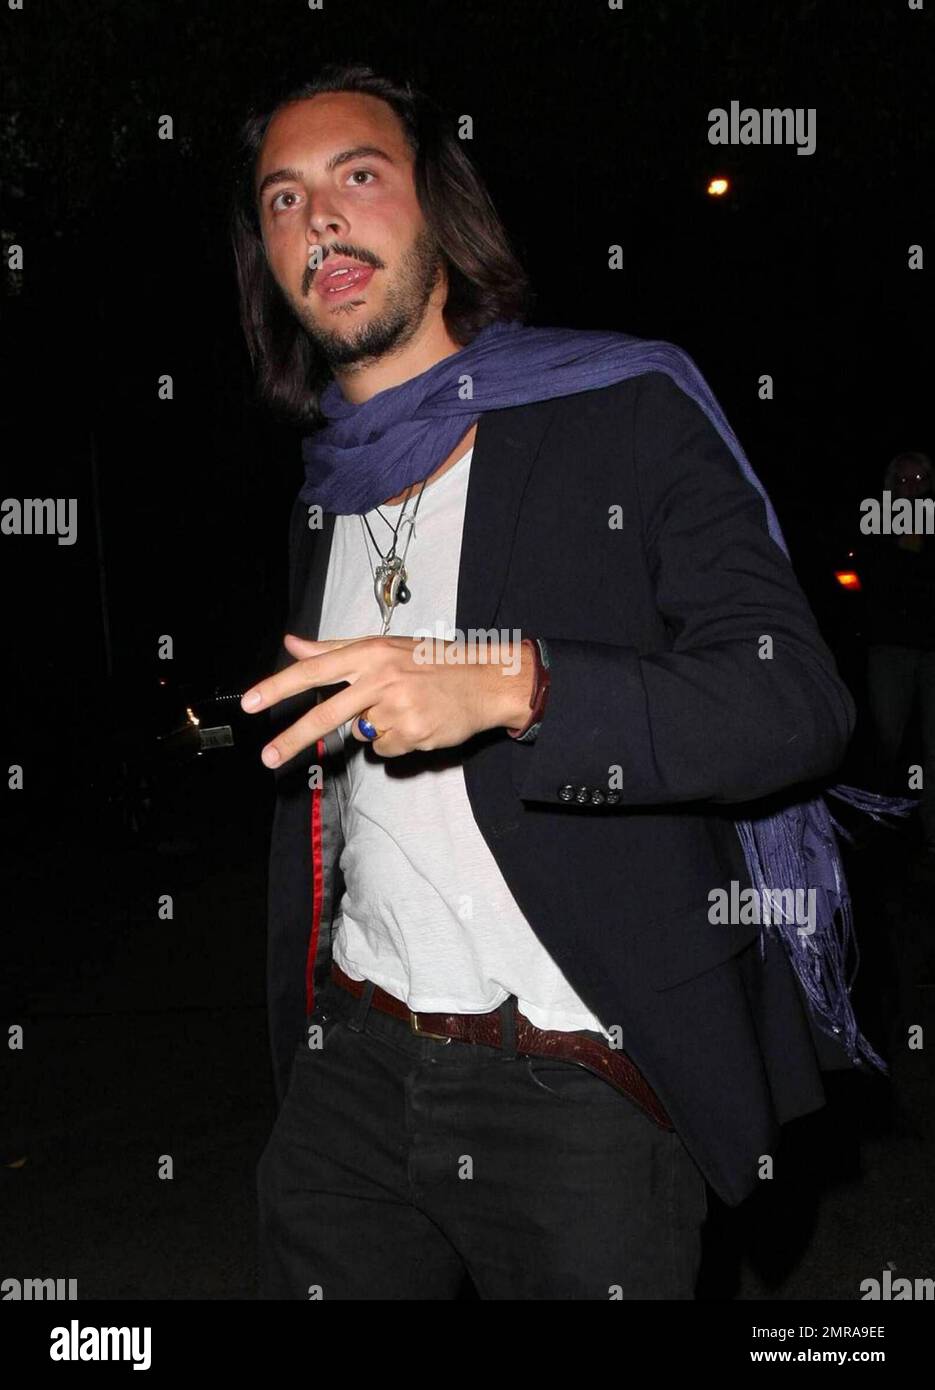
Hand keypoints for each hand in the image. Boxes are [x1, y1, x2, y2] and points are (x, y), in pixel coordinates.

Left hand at [240, 634, 533, 765]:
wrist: (485, 681)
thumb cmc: (430, 661)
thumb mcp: (382, 647)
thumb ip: (333, 649)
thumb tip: (291, 643)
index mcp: (369, 653)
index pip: (314, 670)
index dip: (279, 688)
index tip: (251, 704)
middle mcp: (380, 678)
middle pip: (325, 714)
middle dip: (293, 738)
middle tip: (268, 758)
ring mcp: (398, 707)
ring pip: (361, 735)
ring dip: (375, 729)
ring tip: (405, 709)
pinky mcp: (414, 733)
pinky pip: (386, 748)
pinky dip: (396, 741)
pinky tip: (417, 722)